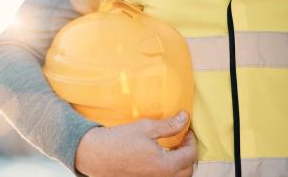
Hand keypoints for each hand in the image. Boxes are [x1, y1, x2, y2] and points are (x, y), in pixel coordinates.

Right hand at [75, 111, 196, 176]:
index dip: (191, 141)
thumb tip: (185, 117)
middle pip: (187, 170)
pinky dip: (167, 169)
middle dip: (188, 154)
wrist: (96, 154)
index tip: (186, 130)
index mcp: (165, 166)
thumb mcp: (146, 128)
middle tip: (182, 140)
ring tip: (172, 149)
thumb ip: (169, 125)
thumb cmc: (119, 140)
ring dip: (179, 164)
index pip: (190, 155)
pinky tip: (159, 157)